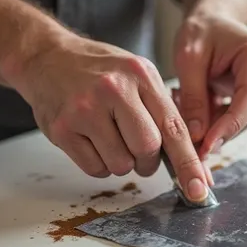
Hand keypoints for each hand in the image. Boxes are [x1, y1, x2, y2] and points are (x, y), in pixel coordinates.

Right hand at [17, 34, 212, 200]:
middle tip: (138, 151)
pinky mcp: (63, 128)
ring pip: (121, 165)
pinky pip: (94, 168)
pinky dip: (98, 164)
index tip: (200, 189)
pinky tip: (90, 139)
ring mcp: (85, 109)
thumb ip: (163, 113)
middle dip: (147, 161)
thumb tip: (193, 163)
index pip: (174, 128)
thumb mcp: (137, 76)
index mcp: (141, 75)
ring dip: (120, 162)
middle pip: (147, 150)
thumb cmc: (99, 71)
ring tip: (108, 136)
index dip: (189, 163)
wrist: (47, 57)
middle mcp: (114, 89)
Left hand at [174, 8, 246, 157]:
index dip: (230, 125)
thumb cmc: (202, 31)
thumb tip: (197, 135)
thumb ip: (193, 96)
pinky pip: (240, 117)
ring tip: (188, 117)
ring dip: (216, 126)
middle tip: (189, 142)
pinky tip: (199, 114)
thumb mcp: (188, 58)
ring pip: (244, 120)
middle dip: (219, 131)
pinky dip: (218, 121)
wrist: (213, 22)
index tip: (207, 144)